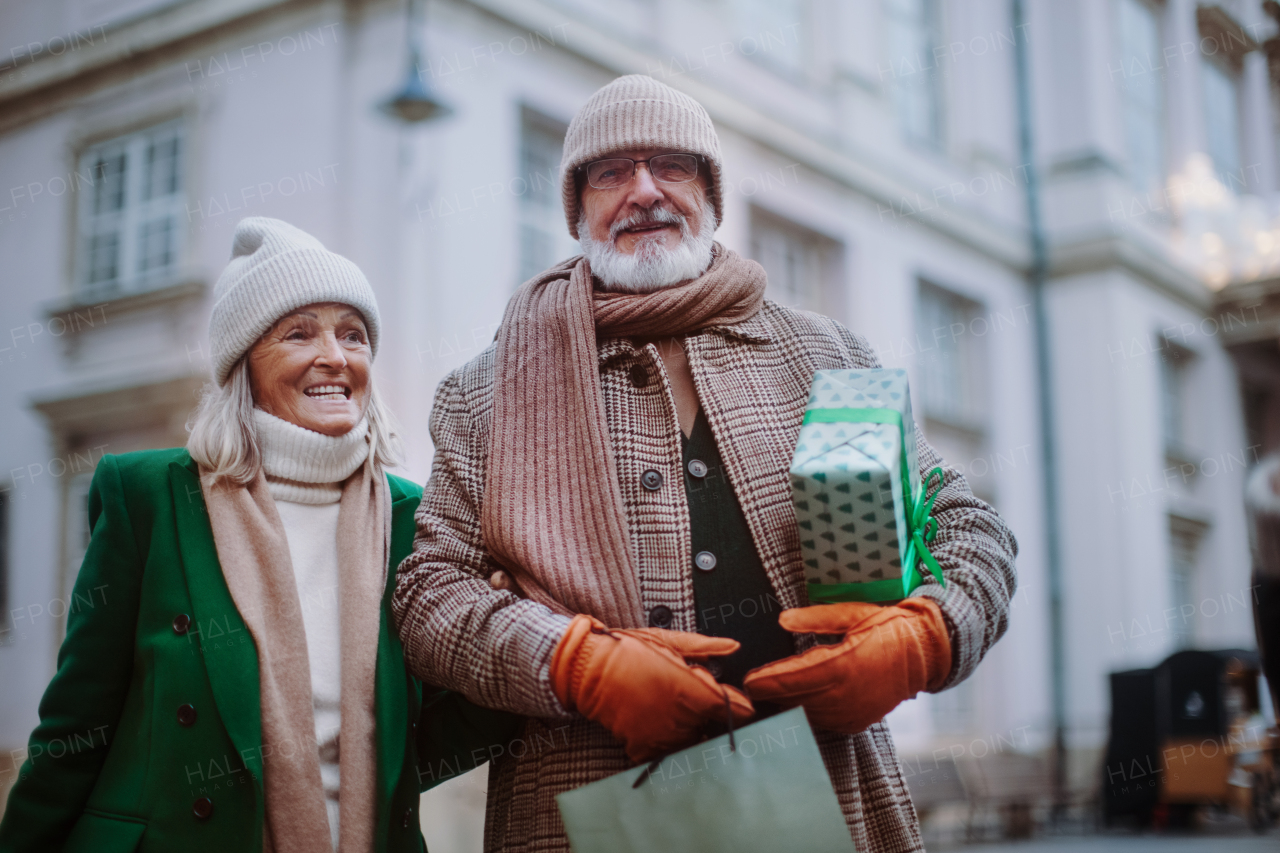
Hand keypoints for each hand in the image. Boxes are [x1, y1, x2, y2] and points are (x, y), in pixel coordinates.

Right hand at [550, 614, 754, 761]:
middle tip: (687, 695)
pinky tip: (655, 720)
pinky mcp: (644, 749)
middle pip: (713, 727)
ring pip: (692, 741)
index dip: (736, 704)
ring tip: (668, 706)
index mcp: (693, 693)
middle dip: (707, 713)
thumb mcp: (669, 640)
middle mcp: (682, 721)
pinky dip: (665, 740)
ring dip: (688, 728)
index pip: (733, 711)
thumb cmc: (628, 650)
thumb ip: (705, 647)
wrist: (588, 669)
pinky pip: (667, 752)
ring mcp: (663, 739)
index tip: (731, 699)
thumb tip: (733, 647)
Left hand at [742, 598, 950, 733]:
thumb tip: (783, 619)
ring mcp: (853, 712)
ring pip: (806, 713)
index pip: (792, 679)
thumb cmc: (888, 627)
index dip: (766, 682)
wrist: (925, 652)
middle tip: (751, 686)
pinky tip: (796, 701)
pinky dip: (807, 711)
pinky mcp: (857, 721)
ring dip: (786, 704)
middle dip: (770, 694)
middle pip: (794, 700)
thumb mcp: (852, 613)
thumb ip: (815, 619)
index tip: (747, 680)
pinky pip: (823, 720)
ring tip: (768, 692)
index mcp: (843, 665)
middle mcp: (846, 694)